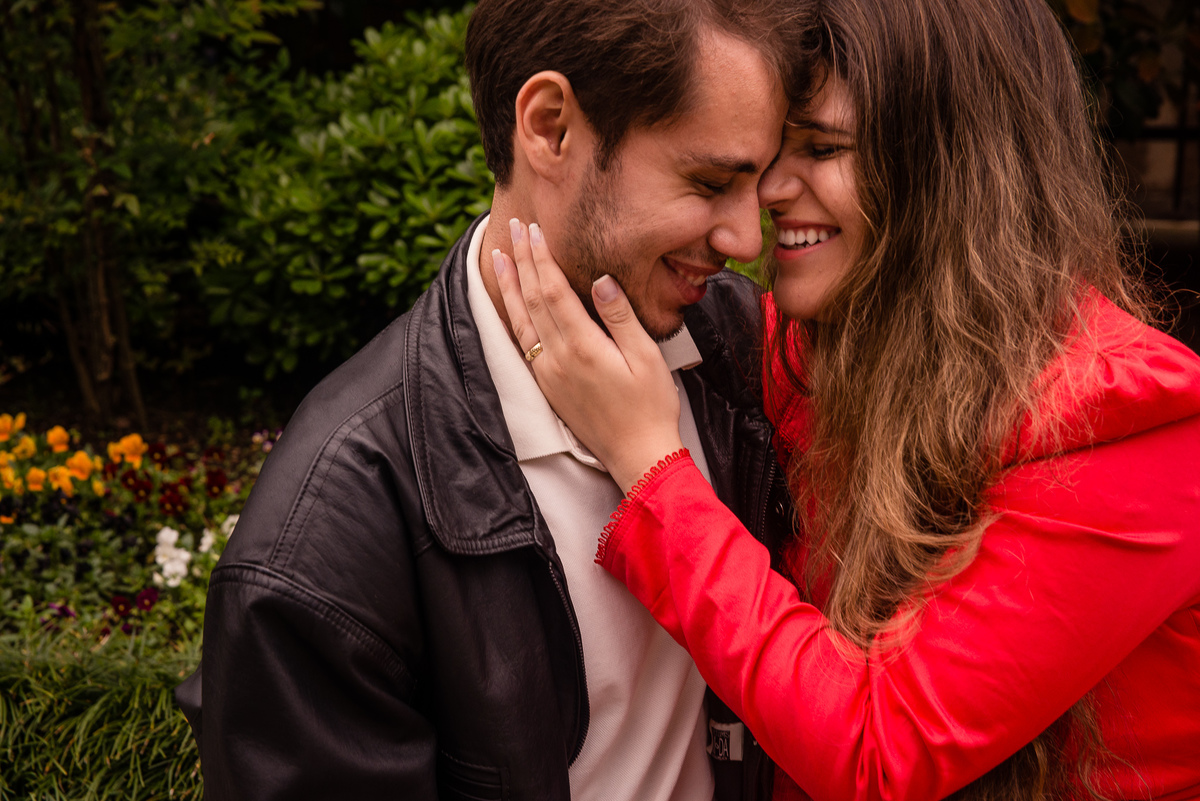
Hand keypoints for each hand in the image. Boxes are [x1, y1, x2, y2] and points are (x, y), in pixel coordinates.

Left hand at [493, 218, 684, 492]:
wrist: (637, 455)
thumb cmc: (650, 406)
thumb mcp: (646, 357)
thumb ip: (621, 316)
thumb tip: (601, 279)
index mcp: (582, 345)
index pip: (552, 290)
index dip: (540, 257)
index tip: (532, 230)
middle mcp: (557, 358)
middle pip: (532, 299)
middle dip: (521, 261)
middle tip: (513, 228)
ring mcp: (548, 373)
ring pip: (520, 320)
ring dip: (509, 286)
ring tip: (499, 256)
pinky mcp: (547, 386)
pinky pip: (522, 342)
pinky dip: (513, 315)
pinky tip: (511, 303)